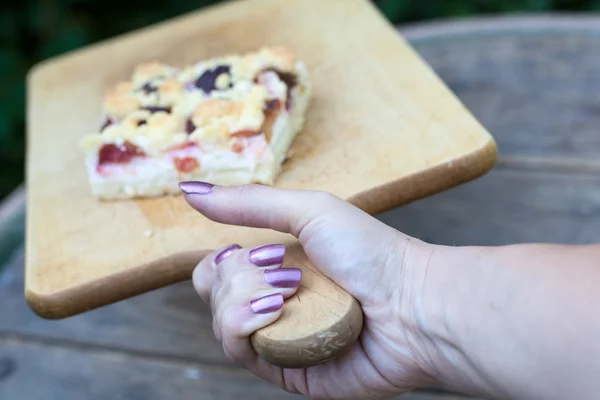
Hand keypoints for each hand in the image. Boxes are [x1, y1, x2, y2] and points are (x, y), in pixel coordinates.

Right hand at [180, 181, 437, 398]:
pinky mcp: (285, 371)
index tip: (266, 253)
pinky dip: (245, 326)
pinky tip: (275, 312)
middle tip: (285, 273)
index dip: (225, 262)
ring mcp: (278, 339)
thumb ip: (249, 203)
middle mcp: (272, 304)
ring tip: (288, 294)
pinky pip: (239, 352)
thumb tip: (190, 189)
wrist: (414, 306)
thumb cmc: (371, 253)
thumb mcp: (310, 211)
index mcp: (275, 270)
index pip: (216, 270)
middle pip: (211, 293)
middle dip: (237, 278)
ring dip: (243, 299)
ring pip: (220, 323)